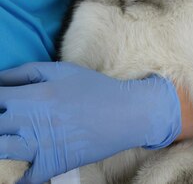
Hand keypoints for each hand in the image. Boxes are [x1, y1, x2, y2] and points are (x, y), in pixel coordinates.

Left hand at [0, 62, 180, 182]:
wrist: (128, 112)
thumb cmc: (96, 89)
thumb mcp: (63, 70)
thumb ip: (27, 71)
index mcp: (34, 95)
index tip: (0, 105)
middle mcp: (32, 120)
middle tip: (7, 124)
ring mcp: (41, 144)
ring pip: (0, 151)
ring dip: (0, 146)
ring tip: (10, 141)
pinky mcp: (53, 162)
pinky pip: (26, 178)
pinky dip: (19, 178)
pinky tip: (19, 173)